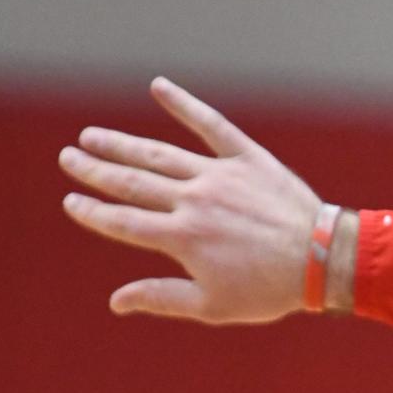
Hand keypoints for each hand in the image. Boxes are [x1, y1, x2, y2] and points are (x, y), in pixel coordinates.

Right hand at [60, 77, 323, 322]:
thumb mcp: (213, 306)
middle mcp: (195, 201)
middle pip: (133, 182)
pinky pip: (212, 125)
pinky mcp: (249, 159)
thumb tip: (116, 301)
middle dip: (96, 170)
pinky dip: (185, 104)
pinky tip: (159, 87)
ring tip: (94, 136)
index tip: (72, 201)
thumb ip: (162, 298)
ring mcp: (221, 176)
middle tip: (69, 158)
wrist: (323, 262)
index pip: (123, 222)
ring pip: (160, 154)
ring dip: (123, 144)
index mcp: (182, 238)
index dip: (94, 212)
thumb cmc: (271, 289)